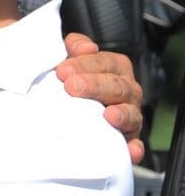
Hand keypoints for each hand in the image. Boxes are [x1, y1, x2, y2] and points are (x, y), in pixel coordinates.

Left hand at [56, 33, 143, 163]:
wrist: (66, 104)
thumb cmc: (71, 78)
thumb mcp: (71, 57)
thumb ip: (75, 46)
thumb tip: (85, 48)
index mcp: (115, 67)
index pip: (104, 63)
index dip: (84, 64)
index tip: (62, 71)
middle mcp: (127, 90)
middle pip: (116, 86)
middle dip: (95, 86)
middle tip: (72, 87)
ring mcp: (129, 115)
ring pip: (130, 114)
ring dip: (121, 115)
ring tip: (108, 116)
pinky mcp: (126, 139)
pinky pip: (133, 144)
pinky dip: (133, 148)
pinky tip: (128, 150)